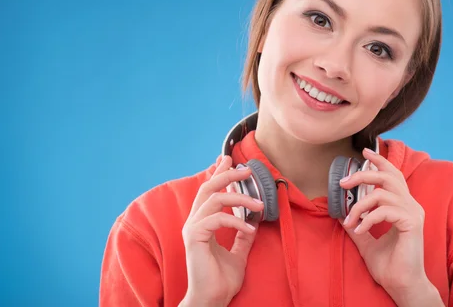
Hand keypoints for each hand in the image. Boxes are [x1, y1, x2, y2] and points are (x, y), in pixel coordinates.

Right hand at [181, 155, 263, 306]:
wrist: (211, 300)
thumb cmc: (221, 280)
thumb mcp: (238, 253)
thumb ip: (243, 237)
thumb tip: (253, 222)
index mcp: (202, 223)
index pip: (209, 191)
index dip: (218, 173)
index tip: (228, 159)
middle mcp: (194, 222)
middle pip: (208, 187)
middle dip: (227, 174)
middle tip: (246, 169)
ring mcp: (192, 229)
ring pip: (214, 199)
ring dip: (240, 198)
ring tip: (259, 204)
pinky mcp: (194, 237)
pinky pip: (217, 219)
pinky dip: (236, 221)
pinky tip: (250, 229)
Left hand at [340, 148, 440, 304]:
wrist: (401, 285)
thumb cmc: (389, 266)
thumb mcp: (366, 242)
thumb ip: (357, 225)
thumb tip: (340, 214)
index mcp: (403, 206)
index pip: (393, 175)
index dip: (380, 160)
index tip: (364, 152)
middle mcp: (411, 205)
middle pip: (388, 176)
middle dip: (363, 174)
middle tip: (343, 183)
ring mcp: (413, 213)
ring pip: (383, 193)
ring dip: (360, 205)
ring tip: (349, 220)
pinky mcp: (412, 223)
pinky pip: (385, 211)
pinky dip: (367, 218)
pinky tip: (359, 230)